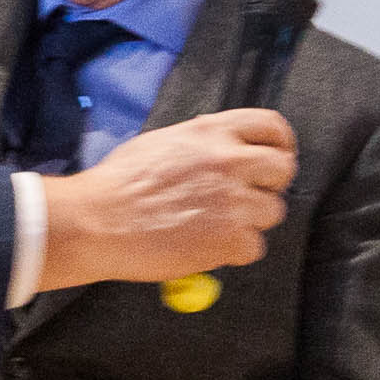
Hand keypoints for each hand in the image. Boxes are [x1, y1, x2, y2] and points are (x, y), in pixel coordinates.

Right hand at [34, 109, 292, 293]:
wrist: (96, 221)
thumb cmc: (117, 185)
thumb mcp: (162, 143)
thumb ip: (201, 145)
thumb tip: (221, 155)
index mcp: (211, 131)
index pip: (271, 126)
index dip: (278, 145)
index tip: (273, 158)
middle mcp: (229, 160)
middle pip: (283, 169)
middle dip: (269, 186)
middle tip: (248, 200)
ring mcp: (233, 200)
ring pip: (272, 212)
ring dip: (250, 222)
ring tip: (215, 228)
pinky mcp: (230, 238)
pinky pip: (254, 247)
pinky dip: (233, 253)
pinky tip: (205, 248)